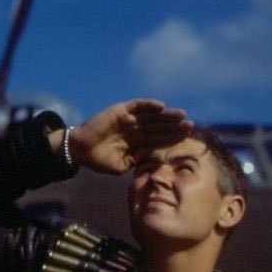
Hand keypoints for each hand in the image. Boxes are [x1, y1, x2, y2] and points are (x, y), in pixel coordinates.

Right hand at [65, 99, 192, 174]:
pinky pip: (137, 105)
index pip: (159, 139)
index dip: (173, 138)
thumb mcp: (123, 165)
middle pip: (160, 126)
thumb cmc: (100, 160)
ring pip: (152, 115)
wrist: (81, 151)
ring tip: (181, 115)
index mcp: (138, 142)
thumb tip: (157, 160)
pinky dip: (149, 105)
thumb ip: (138, 161)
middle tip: (191, 126)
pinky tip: (161, 106)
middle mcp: (136, 129)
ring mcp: (129, 119)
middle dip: (174, 126)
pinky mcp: (121, 110)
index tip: (188, 138)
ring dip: (166, 115)